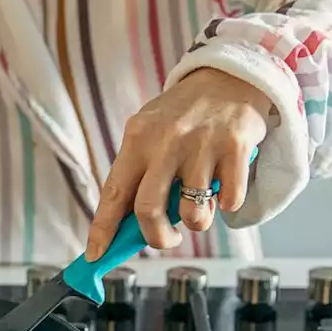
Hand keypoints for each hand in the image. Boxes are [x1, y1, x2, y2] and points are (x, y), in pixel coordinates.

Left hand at [86, 68, 271, 259]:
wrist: (231, 75)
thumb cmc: (185, 113)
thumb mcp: (151, 132)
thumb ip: (139, 173)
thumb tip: (126, 225)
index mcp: (137, 139)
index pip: (113, 193)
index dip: (102, 229)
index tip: (95, 254)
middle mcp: (166, 141)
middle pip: (148, 211)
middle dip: (157, 237)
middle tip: (166, 238)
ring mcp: (202, 145)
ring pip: (193, 213)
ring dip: (197, 222)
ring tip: (200, 204)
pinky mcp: (235, 148)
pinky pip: (229, 201)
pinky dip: (227, 205)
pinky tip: (224, 184)